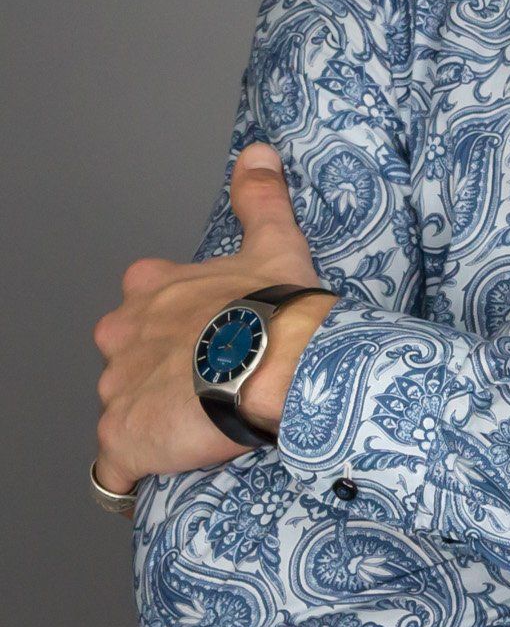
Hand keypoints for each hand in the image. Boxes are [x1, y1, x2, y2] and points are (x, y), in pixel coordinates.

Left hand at [92, 143, 333, 495]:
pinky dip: (134, 470)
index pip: (142, 306)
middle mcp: (122, 336)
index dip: (173, 324)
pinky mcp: (123, 440)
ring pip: (122, 409)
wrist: (277, 365)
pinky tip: (162, 471)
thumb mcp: (272, 243)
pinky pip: (116, 467)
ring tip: (196, 431)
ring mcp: (118, 390)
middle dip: (155, 373)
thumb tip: (258, 154)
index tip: (205, 337)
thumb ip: (259, 197)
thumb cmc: (276, 310)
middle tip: (204, 386)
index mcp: (151, 291)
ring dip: (149, 420)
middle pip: (126, 358)